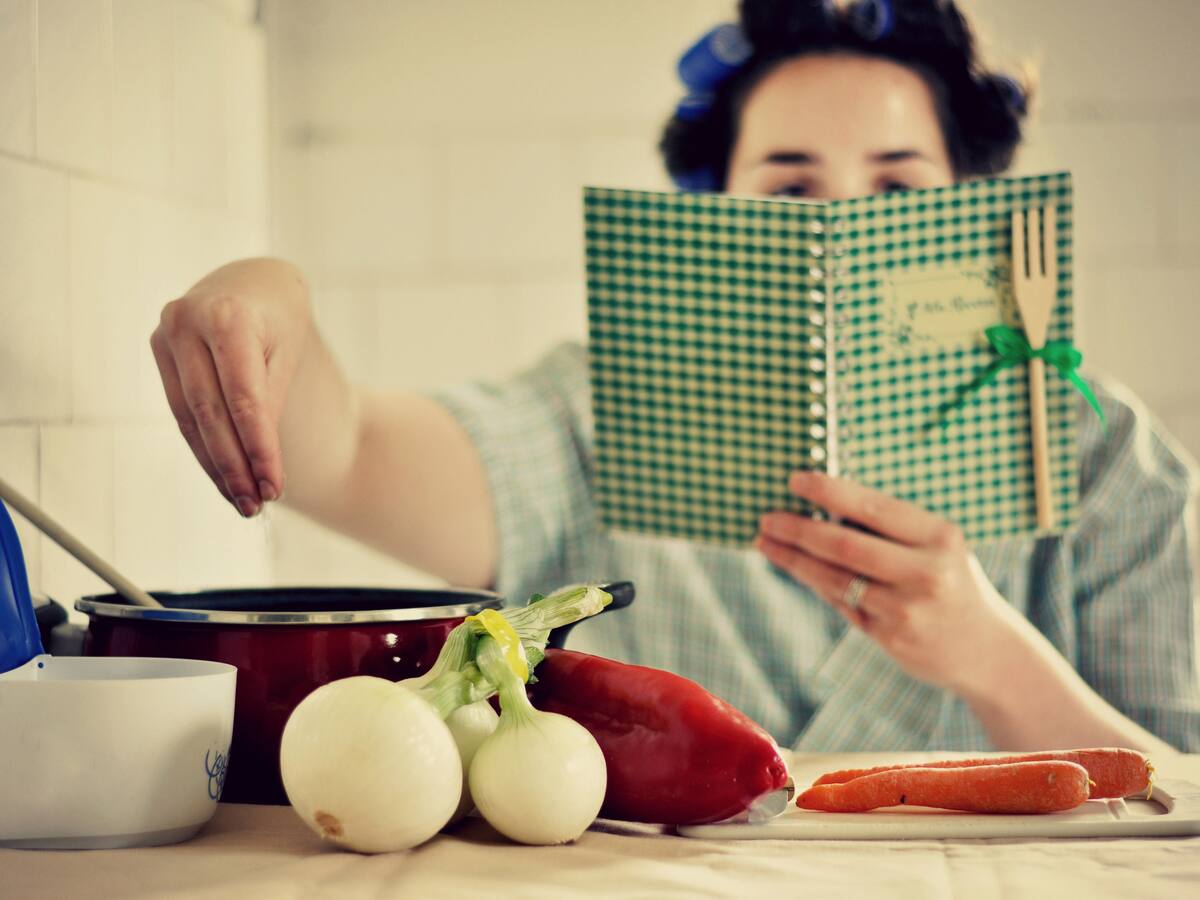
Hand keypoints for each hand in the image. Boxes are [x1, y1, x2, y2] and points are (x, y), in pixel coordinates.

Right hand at [149, 259, 311, 516]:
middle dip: (234, 465)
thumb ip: (269, 402)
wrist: (253, 285)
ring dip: (216, 465)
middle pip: (210, 412)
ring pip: (190, 418)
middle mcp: (186, 322)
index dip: (258, 447)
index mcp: (227, 316)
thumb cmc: (279, 320)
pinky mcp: (160, 353)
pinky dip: (204, 448)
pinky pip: (183, 412)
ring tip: (243, 501)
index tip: (274, 486)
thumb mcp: (287, 353)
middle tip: (256, 505)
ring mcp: (166, 337)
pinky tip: (224, 477)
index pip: (243, 397)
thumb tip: (257, 465)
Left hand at [754, 471, 1015, 695]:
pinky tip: (795, 567)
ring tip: (766, 542)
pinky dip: (815, 582)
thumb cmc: (952, 582)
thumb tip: (824, 503)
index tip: (796, 480)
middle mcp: (926, 573)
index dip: (830, 492)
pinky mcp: (890, 637)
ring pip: (835, 578)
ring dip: (794, 559)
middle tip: (767, 518)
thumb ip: (891, 530)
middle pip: (845, 546)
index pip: (874, 508)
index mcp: (940, 537)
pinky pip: (841, 602)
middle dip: (799, 529)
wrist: (987, 649)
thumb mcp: (938, 547)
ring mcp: (906, 609)